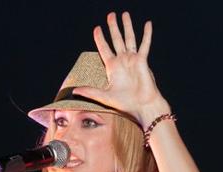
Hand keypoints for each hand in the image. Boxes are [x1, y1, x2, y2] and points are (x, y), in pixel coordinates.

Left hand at [73, 11, 169, 126]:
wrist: (142, 106)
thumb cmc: (125, 104)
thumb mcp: (104, 96)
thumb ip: (90, 91)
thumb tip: (74, 91)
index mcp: (113, 67)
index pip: (104, 48)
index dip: (100, 38)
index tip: (97, 28)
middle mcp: (122, 61)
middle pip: (116, 39)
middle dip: (113, 27)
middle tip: (110, 15)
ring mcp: (133, 59)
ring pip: (129, 38)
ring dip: (127, 26)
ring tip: (124, 14)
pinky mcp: (142, 60)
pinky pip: (145, 44)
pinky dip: (147, 34)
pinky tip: (148, 24)